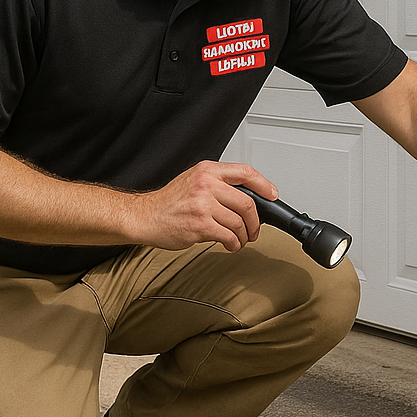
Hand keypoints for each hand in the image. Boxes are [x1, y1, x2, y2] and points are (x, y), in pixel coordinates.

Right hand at [125, 162, 277, 251]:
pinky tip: (230, 245)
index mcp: (207, 171)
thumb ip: (218, 184)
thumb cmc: (169, 202)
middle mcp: (206, 184)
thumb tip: (245, 197)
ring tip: (240, 240)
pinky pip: (228, 236)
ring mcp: (203, 204)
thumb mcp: (193, 181)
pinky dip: (234, 244)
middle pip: (247, 202)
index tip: (272, 194)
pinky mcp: (200, 225)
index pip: (245, 171)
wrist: (145, 216)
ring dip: (244, 236)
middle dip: (255, 220)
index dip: (263, 184)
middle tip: (254, 229)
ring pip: (239, 222)